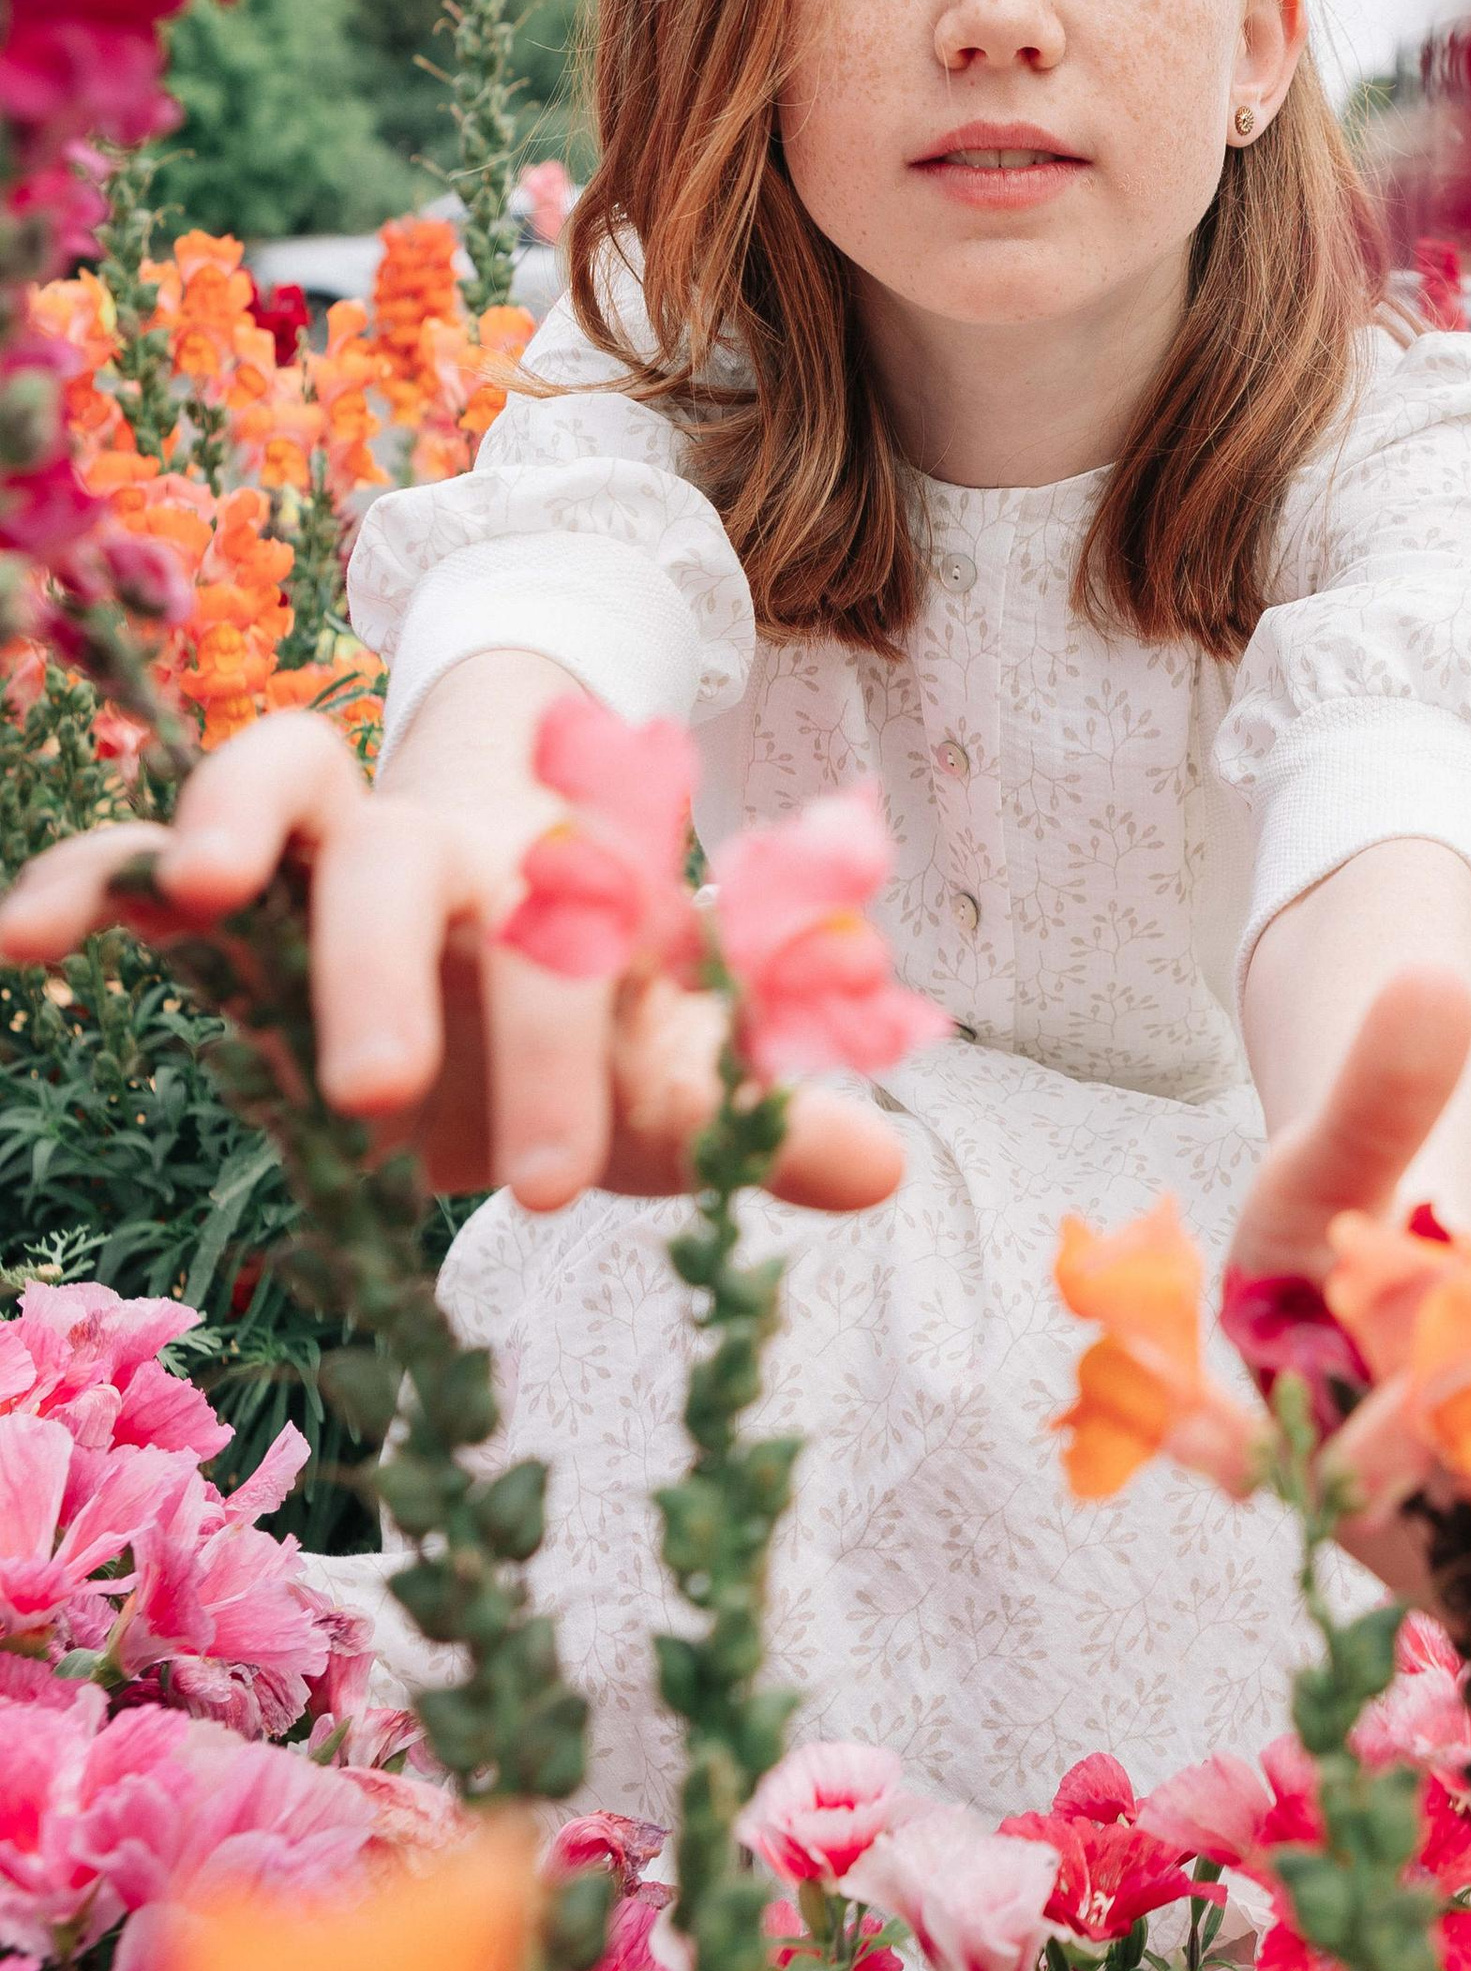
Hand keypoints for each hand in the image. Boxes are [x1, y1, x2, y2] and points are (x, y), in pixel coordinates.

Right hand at [0, 697, 903, 1221]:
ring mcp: (335, 847)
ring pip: (287, 786)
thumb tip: (885, 1165)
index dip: (576, 1056)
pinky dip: (87, 880)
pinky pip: (144, 854)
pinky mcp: (225, 873)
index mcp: (576, 894)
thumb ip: (759, 1112)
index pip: (585, 960)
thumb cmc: (597, 1011)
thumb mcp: (677, 1067)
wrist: (512, 899)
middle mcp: (455, 851)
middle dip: (395, 971)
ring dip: (237, 824)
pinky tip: (26, 944)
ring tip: (198, 897)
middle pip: (420, 872)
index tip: (558, 1185)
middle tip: (382, 1096)